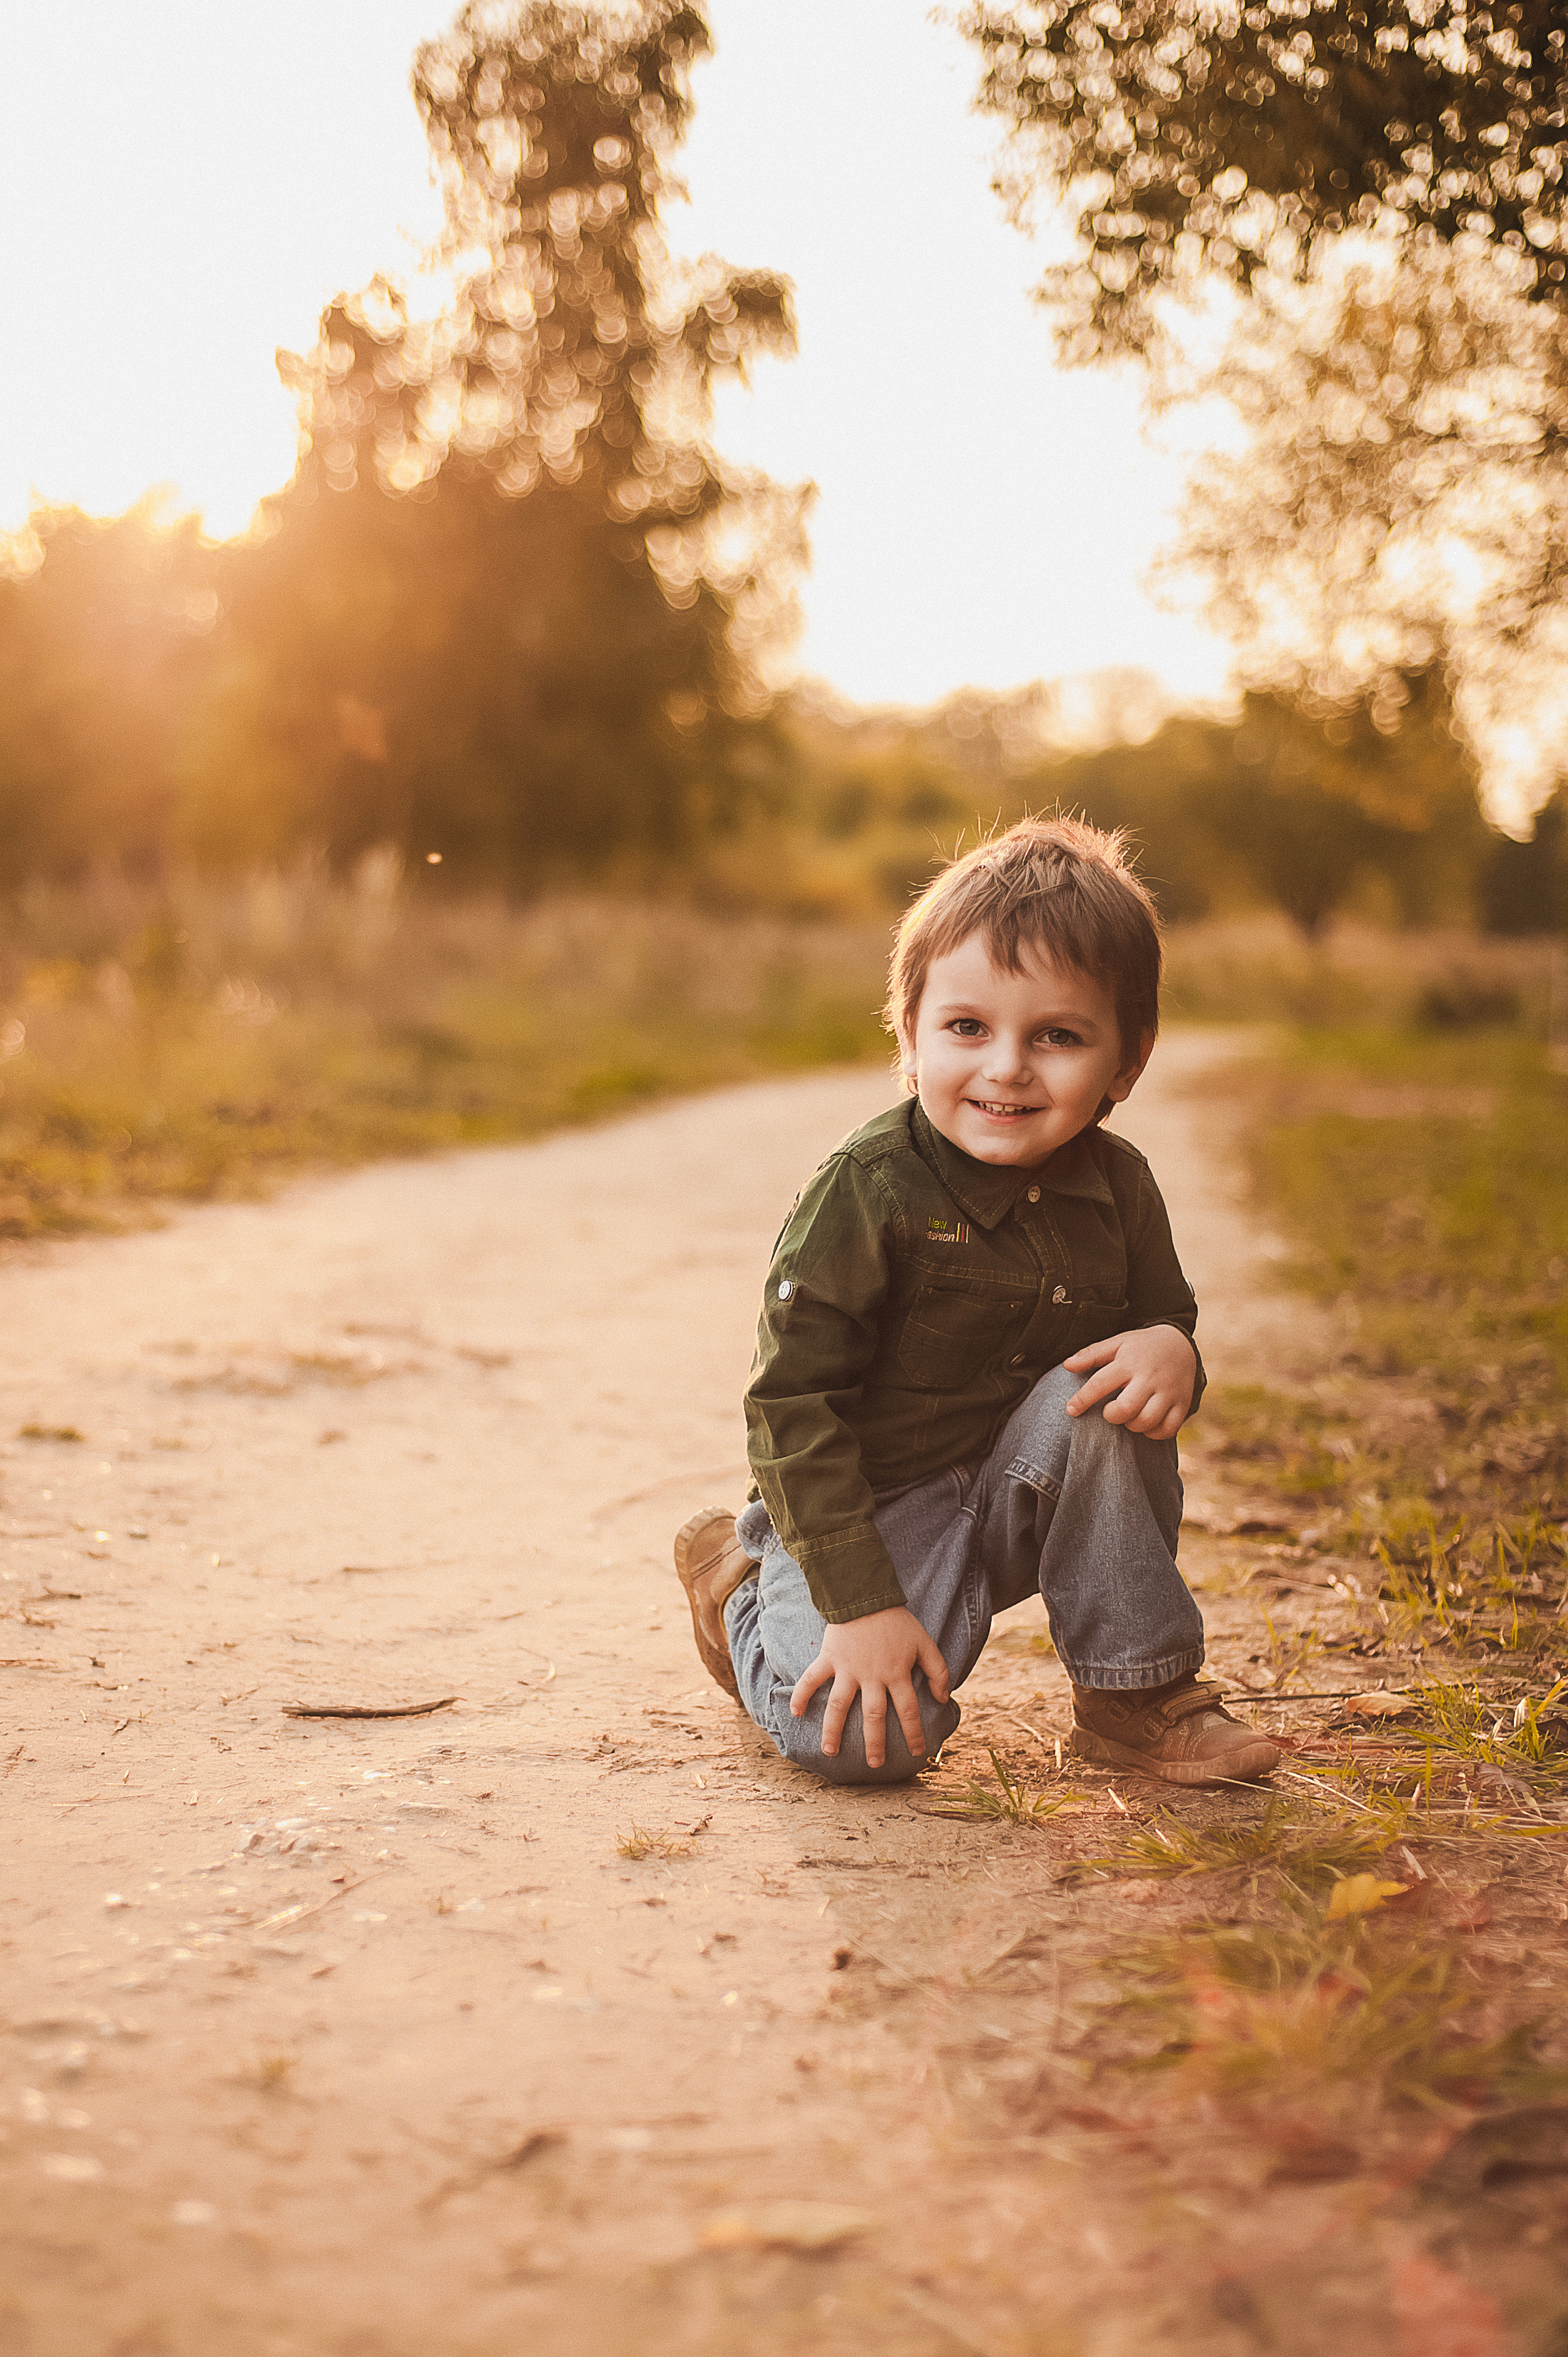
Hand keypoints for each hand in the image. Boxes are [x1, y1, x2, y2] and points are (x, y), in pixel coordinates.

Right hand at [789, 1604, 949, 1768]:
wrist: (867, 1595)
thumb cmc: (897, 1621)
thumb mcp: (925, 1643)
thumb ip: (938, 1671)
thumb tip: (943, 1698)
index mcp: (897, 1674)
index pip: (908, 1711)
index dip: (914, 1733)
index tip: (917, 1752)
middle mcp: (872, 1677)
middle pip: (873, 1716)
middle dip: (874, 1743)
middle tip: (874, 1764)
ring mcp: (848, 1669)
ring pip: (839, 1706)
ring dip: (833, 1730)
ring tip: (830, 1751)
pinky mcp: (829, 1658)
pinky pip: (812, 1679)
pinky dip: (801, 1694)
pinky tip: (795, 1712)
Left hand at [1062, 1324, 1195, 1440]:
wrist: (1181, 1344)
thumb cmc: (1142, 1347)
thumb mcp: (1117, 1342)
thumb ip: (1092, 1354)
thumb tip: (1067, 1365)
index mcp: (1129, 1362)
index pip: (1100, 1383)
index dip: (1082, 1399)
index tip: (1071, 1410)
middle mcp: (1150, 1377)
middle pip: (1127, 1408)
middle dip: (1112, 1415)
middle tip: (1109, 1411)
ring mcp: (1169, 1391)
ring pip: (1147, 1421)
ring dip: (1132, 1425)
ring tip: (1129, 1416)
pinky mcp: (1182, 1403)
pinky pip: (1168, 1429)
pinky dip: (1154, 1433)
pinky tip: (1146, 1424)